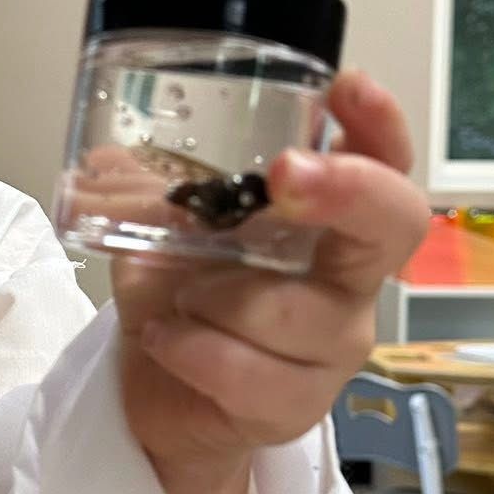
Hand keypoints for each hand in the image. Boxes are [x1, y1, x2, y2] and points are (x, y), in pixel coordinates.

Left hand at [112, 70, 428, 474]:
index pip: (386, 162)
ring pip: (290, 309)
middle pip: (393, 225)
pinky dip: (191, 348)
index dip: (380, 124)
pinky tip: (166, 340)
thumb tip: (101, 154)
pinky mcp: (298, 406)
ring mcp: (332, 347)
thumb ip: (149, 190)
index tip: (347, 88)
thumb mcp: (163, 234)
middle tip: (287, 173)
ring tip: (176, 298)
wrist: (160, 400)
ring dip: (213, 297)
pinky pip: (247, 371)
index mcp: (328, 222)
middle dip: (347, 189)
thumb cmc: (183, 303)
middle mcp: (348, 280)